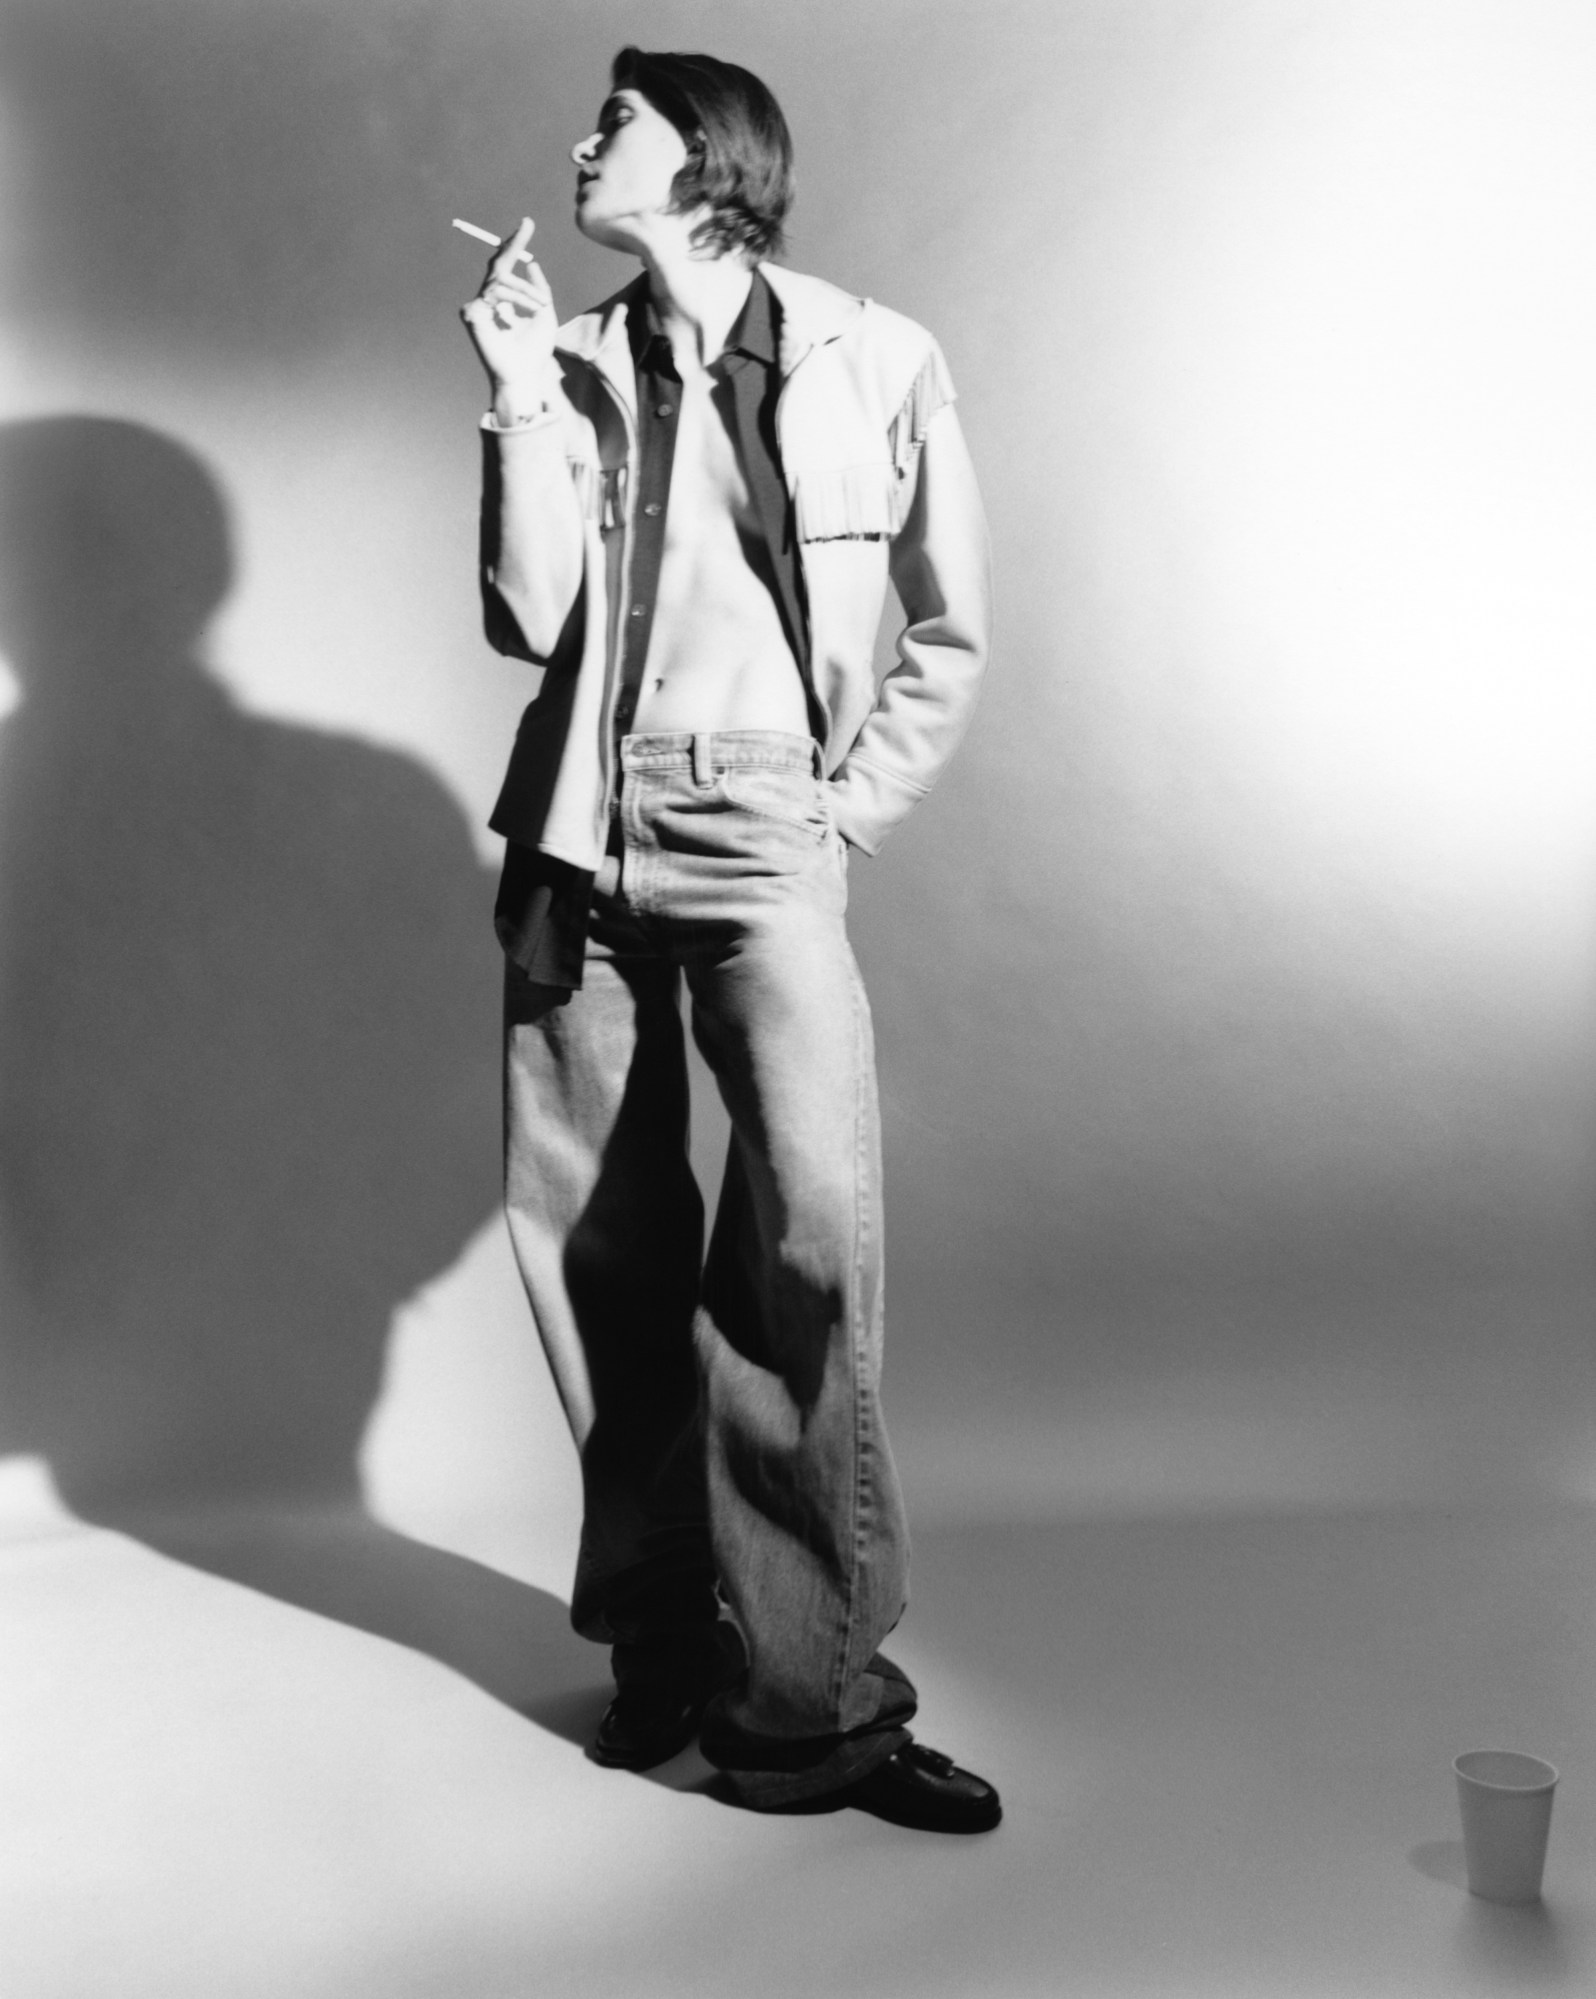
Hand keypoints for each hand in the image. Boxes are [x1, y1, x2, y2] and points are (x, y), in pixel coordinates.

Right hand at [459, 217, 560, 420]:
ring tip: (541, 305)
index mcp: (504, 300)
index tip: (527, 223)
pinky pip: (494, 293)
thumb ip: (539, 288)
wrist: (525, 374)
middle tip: (527, 225)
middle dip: (513, 244)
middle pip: (498, 265)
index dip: (514, 245)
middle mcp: (489, 301)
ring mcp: (478, 307)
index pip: (506, 267)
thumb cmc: (534, 350)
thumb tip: (531, 262)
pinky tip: (517, 317)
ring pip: (501, 280)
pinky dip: (513, 301)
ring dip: (526, 290)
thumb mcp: (545, 314)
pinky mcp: (472, 314)